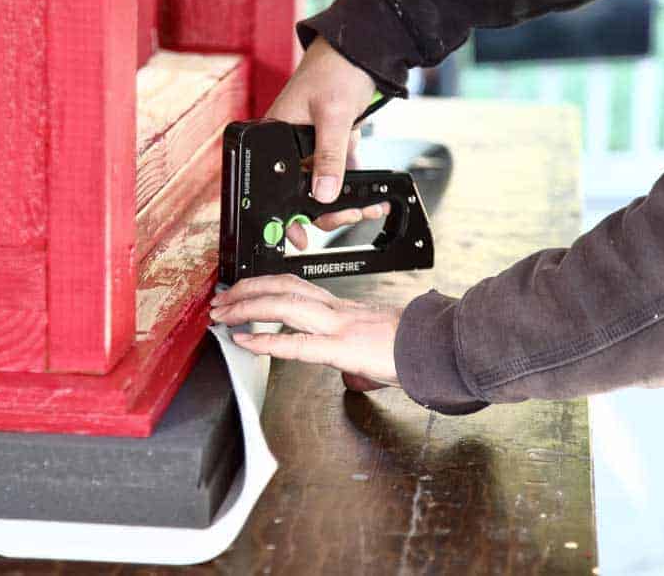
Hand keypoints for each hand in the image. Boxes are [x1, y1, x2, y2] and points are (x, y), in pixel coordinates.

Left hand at [209, 274, 400, 391]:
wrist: (442, 346)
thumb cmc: (416, 347)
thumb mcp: (378, 346)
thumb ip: (358, 356)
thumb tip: (351, 375)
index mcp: (343, 310)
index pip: (295, 288)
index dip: (263, 287)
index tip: (241, 292)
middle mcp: (336, 311)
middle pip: (283, 288)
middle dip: (246, 291)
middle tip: (221, 301)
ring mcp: (339, 326)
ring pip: (285, 305)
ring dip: (248, 307)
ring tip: (224, 314)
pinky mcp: (344, 348)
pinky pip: (298, 343)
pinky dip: (267, 341)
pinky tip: (245, 342)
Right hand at [267, 36, 389, 249]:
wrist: (363, 46)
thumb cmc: (336, 68)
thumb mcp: (332, 115)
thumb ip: (328, 157)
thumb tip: (324, 194)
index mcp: (275, 135)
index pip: (275, 185)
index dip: (286, 214)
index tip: (297, 237)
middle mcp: (290, 144)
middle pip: (301, 191)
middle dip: (326, 210)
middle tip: (348, 217)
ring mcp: (312, 144)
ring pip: (323, 185)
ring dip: (345, 200)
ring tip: (367, 208)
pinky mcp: (332, 141)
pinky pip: (340, 172)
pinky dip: (355, 185)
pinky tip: (372, 196)